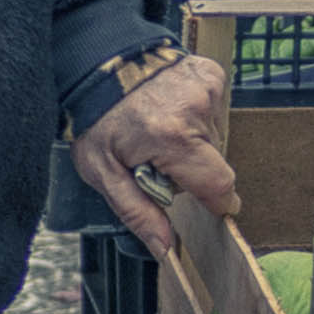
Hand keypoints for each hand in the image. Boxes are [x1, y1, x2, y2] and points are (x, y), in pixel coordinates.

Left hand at [73, 52, 237, 260]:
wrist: (95, 64)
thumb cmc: (96, 119)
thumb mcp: (103, 172)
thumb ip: (137, 211)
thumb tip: (165, 248)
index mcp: (172, 140)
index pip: (218, 184)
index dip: (217, 200)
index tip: (211, 205)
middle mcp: (196, 111)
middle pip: (214, 161)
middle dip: (190, 167)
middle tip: (156, 155)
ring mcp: (207, 88)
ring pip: (214, 135)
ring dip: (192, 139)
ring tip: (158, 127)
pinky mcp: (210, 73)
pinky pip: (214, 109)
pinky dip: (195, 114)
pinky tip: (169, 106)